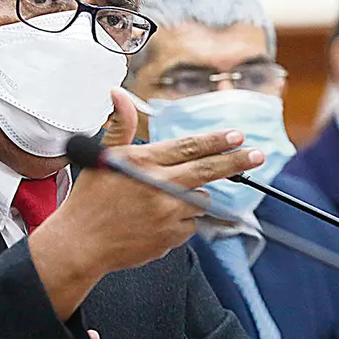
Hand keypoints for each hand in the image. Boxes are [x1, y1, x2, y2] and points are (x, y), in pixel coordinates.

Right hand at [31, 88, 263, 316]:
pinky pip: (189, 225)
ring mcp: (166, 214)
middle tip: (258, 154)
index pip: (188, 147)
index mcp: (143, 162)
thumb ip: (119, 125)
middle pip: (207, 170)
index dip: (216, 141)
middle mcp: (158, 186)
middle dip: (236, 161)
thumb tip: (118, 93)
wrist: (81, 245)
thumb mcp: (99, 156)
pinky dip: (180, 221)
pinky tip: (156, 221)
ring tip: (161, 200)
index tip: (237, 136)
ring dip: (191, 196)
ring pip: (199, 200)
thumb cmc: (89, 199)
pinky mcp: (170, 238)